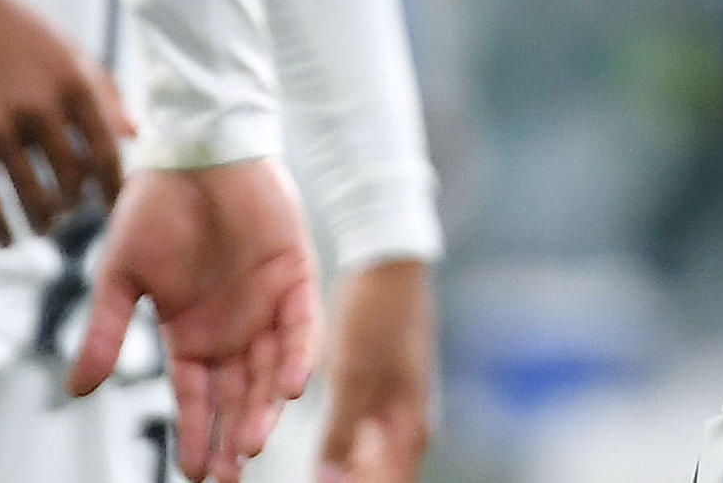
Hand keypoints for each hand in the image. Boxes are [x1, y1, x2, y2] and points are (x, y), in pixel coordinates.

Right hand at [0, 0, 132, 243]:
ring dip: (43, 224)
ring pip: (35, 202)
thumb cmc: (4, 24)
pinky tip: (6, 238)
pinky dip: (2, 233)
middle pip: (72, 183)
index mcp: (73, 78)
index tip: (110, 207)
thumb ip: (101, 88)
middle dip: (73, 207)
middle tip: (67, 212)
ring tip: (42, 225)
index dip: (112, 190)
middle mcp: (39, 105)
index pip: (107, 153)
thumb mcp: (60, 44)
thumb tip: (135, 133)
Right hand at [75, 159, 319, 482]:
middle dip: (233, 438)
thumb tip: (75, 390)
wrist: (193, 145)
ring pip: (269, 373)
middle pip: (237, 397)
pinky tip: (286, 388)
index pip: (195, 397)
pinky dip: (295, 358)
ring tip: (251, 444)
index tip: (194, 472)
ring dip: (263, 409)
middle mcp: (231, 329)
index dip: (196, 434)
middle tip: (229, 475)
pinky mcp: (295, 278)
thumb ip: (105, 331)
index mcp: (190, 333)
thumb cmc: (152, 204)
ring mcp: (265, 306)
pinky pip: (301, 328)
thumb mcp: (120, 274)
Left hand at [317, 258, 433, 482]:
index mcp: (410, 429)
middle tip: (313, 481)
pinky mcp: (382, 389)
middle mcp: (408, 424)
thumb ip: (341, 434)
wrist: (390, 262)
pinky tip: (320, 448)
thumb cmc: (376, 314)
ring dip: (343, 469)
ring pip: (369, 459)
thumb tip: (327, 481)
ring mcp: (397, 407)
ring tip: (312, 473)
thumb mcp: (354, 377)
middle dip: (346, 482)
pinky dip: (343, 445)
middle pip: (379, 477)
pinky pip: (364, 434)